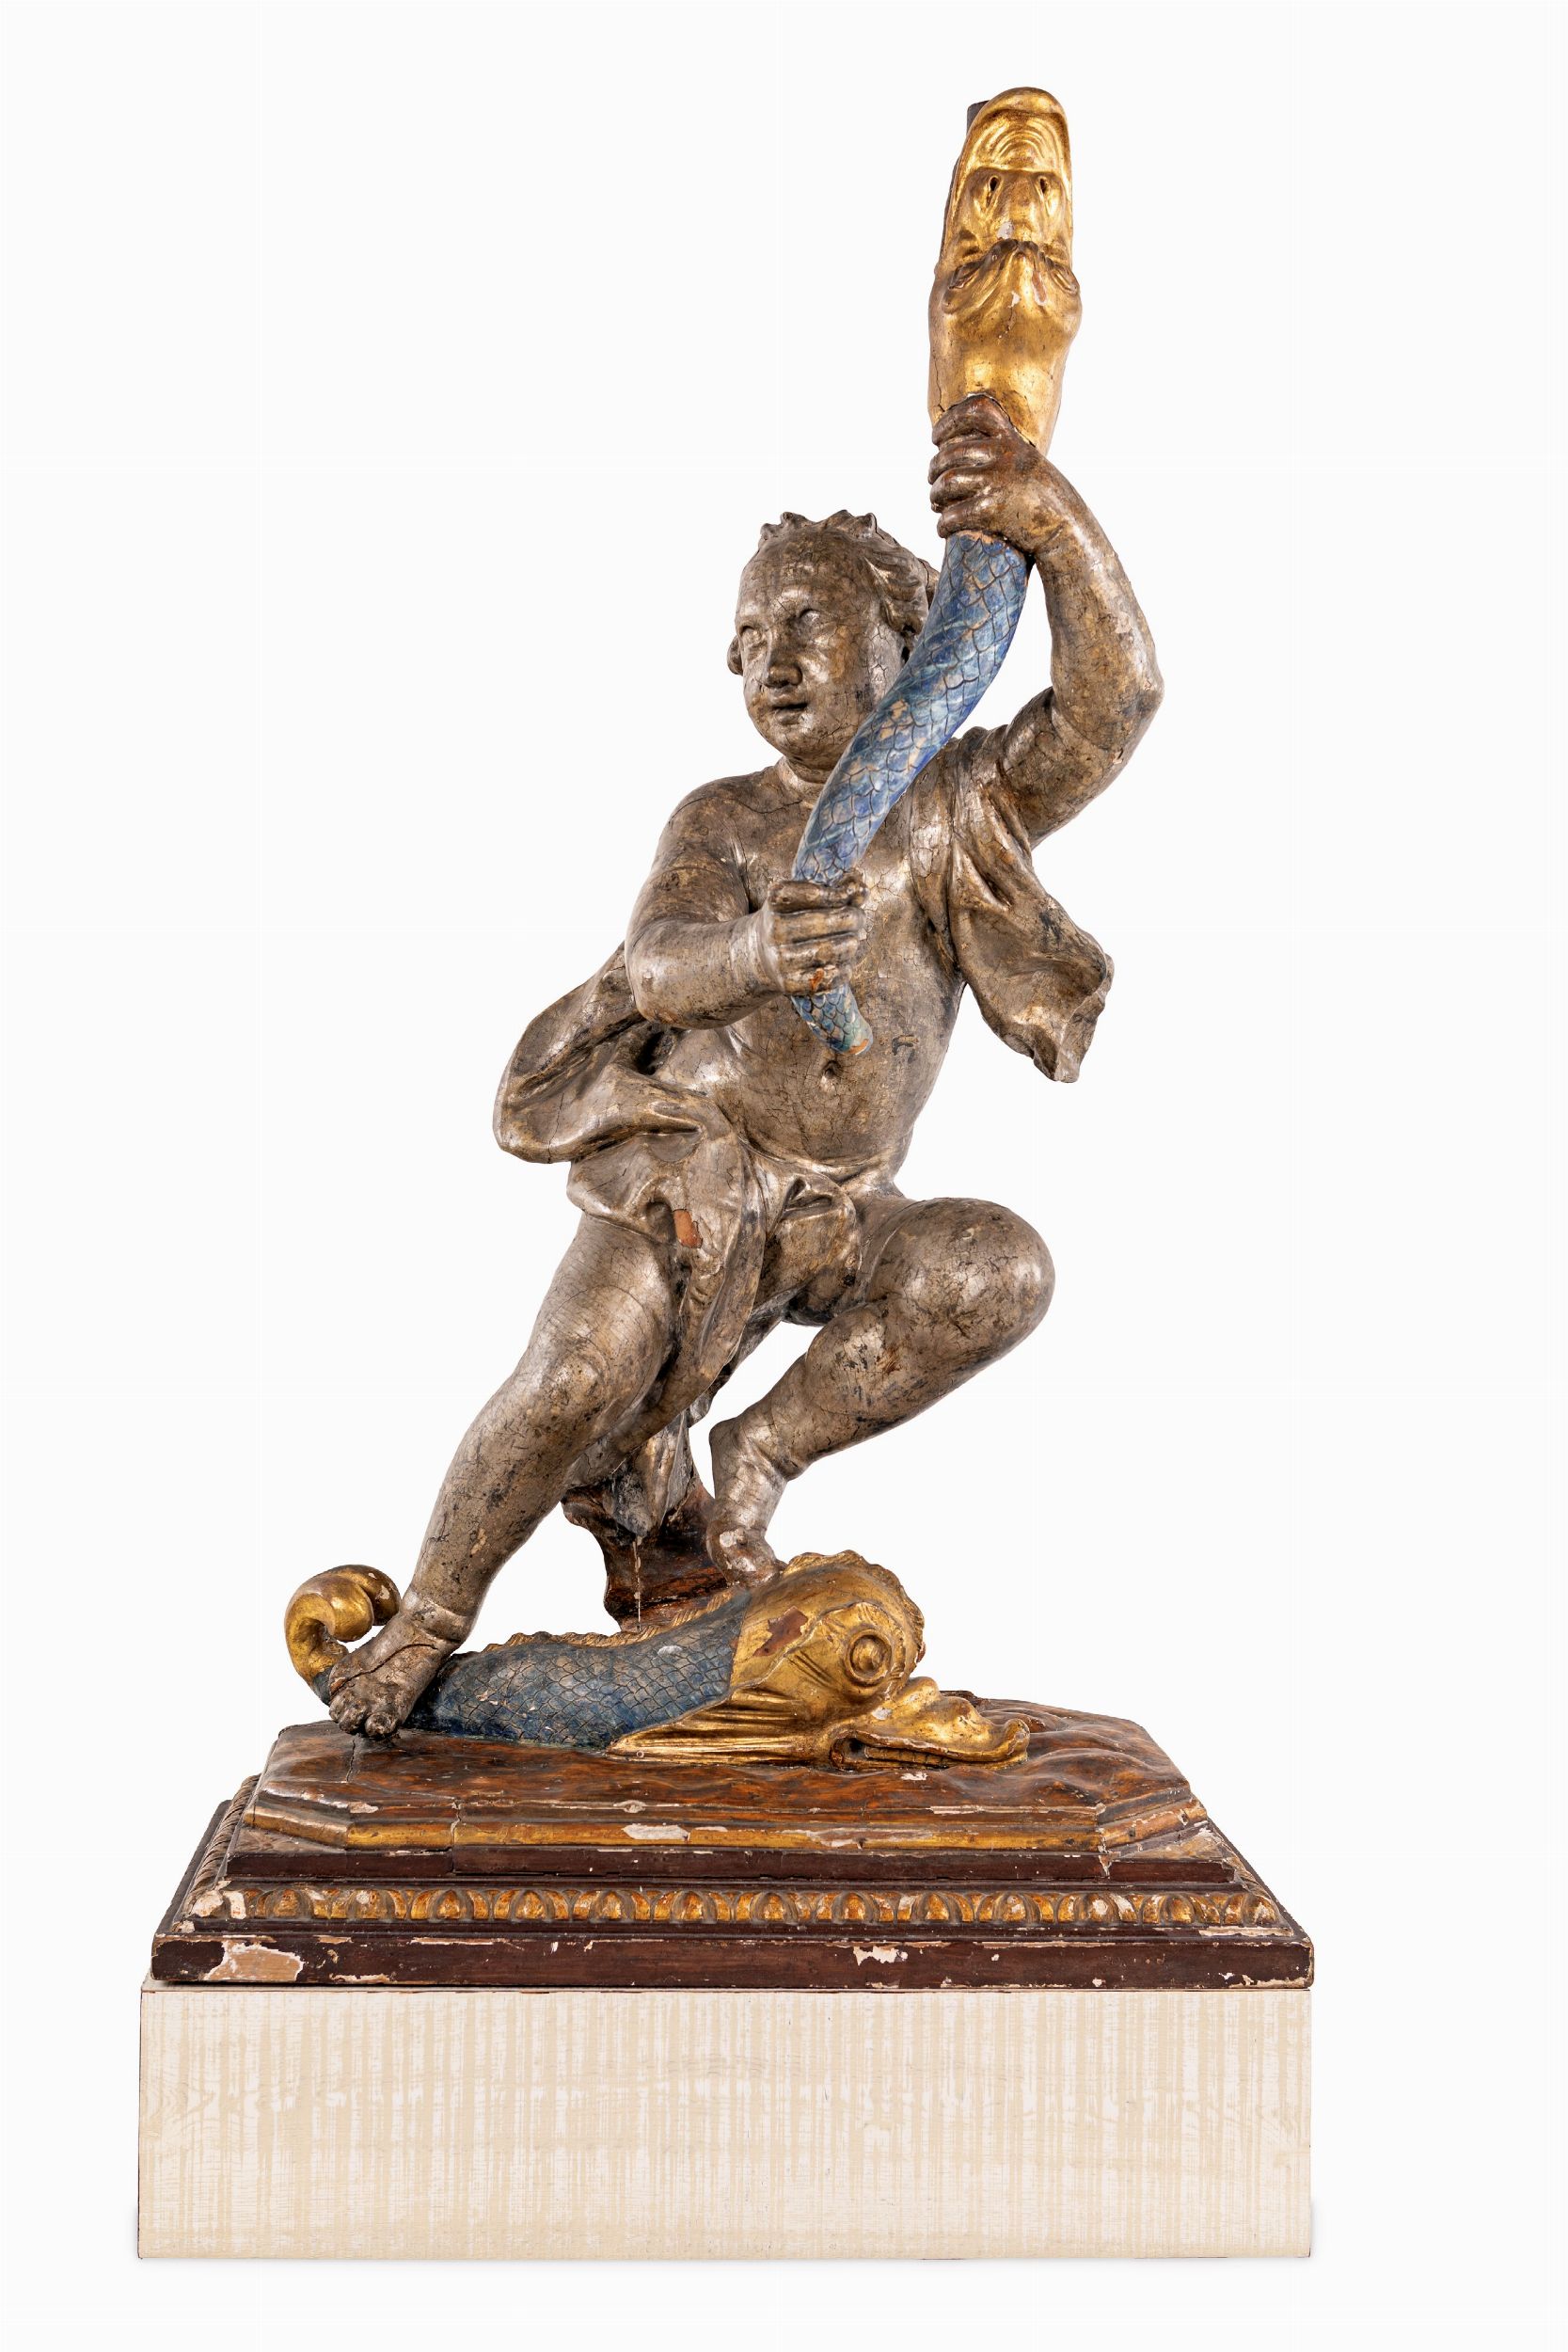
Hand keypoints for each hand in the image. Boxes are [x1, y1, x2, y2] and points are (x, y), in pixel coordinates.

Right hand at [744, 876, 868, 998]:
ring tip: (853, 939)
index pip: (813, 894)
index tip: (851, 895)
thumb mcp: (804, 900)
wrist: (762, 954)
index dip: (838, 895)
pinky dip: (843, 969)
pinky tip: (845, 962)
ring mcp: (780, 958)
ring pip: (829, 951)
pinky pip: (827, 978)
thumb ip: (835, 891)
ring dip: (851, 943)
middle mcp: (774, 930)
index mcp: (776, 902)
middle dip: (851, 918)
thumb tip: (861, 891)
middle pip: (824, 922)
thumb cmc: (793, 919)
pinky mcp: (788, 983)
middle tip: (859, 918)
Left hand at [928, 393, 1075, 549]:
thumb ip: (1003, 454)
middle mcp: (1004, 455)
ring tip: (936, 503)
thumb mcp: (1029, 464)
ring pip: (946, 482)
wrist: (1067, 529)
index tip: (937, 437)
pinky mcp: (990, 510)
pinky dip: (942, 523)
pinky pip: (952, 514)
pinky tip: (943, 528)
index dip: (950, 421)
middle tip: (933, 481)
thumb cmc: (1046, 500)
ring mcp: (996, 481)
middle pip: (951, 453)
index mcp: (1012, 441)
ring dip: (935, 495)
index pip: (977, 411)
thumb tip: (963, 452)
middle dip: (935, 469)